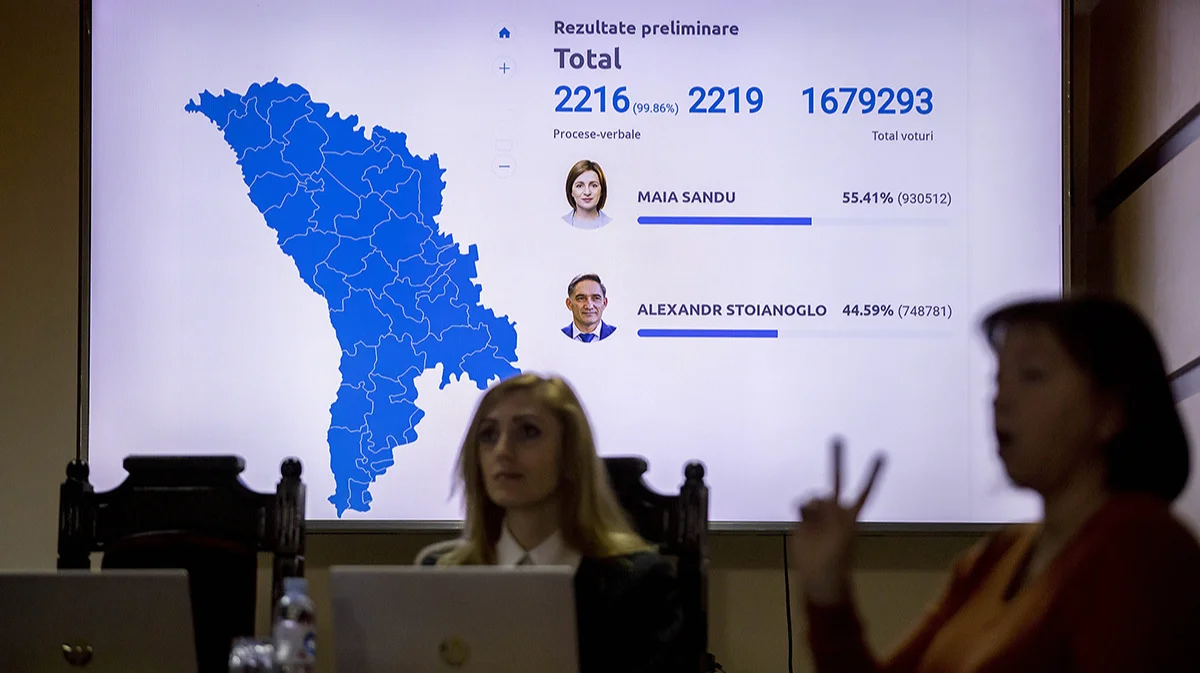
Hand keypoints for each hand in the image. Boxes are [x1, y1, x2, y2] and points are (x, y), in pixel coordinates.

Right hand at [790, 437, 885, 605]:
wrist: (819, 576)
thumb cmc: (836, 562)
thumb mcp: (841, 540)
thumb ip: (831, 517)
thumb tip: (818, 499)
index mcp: (852, 515)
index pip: (865, 490)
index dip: (873, 474)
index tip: (881, 455)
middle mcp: (836, 510)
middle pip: (838, 478)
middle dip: (837, 459)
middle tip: (837, 438)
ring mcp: (820, 513)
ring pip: (815, 494)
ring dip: (812, 503)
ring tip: (813, 521)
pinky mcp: (804, 519)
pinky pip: (801, 503)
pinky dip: (802, 508)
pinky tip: (803, 518)